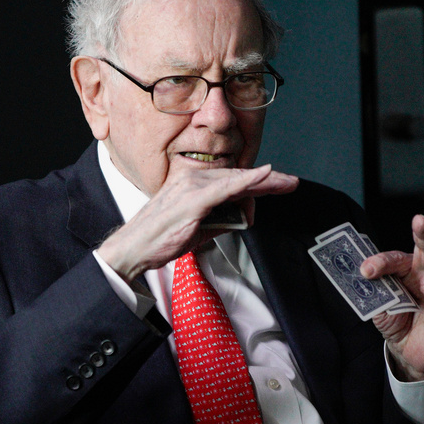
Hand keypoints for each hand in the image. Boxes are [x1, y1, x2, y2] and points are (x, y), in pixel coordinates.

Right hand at [97, 165, 297, 281]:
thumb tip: (244, 218)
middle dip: (268, 182)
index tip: (277, 183)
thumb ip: (223, 220)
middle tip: (290, 183)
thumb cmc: (160, 238)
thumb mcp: (199, 228)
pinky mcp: (193, 200)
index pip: (231, 179)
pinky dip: (247, 180)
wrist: (133, 248)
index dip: (256, 182)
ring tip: (285, 185)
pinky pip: (226, 188)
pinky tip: (264, 175)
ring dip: (264, 184)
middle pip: (238, 177)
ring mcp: (192, 187)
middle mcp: (192, 179)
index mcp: (191, 183)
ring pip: (236, 182)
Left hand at [360, 214, 423, 380]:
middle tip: (419, 219)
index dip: (381, 263)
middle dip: (423, 235)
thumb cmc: (398, 319)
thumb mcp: (379, 304)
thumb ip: (375, 289)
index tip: (366, 271)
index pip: (395, 260)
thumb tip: (365, 274)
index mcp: (408, 270)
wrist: (408, 351)